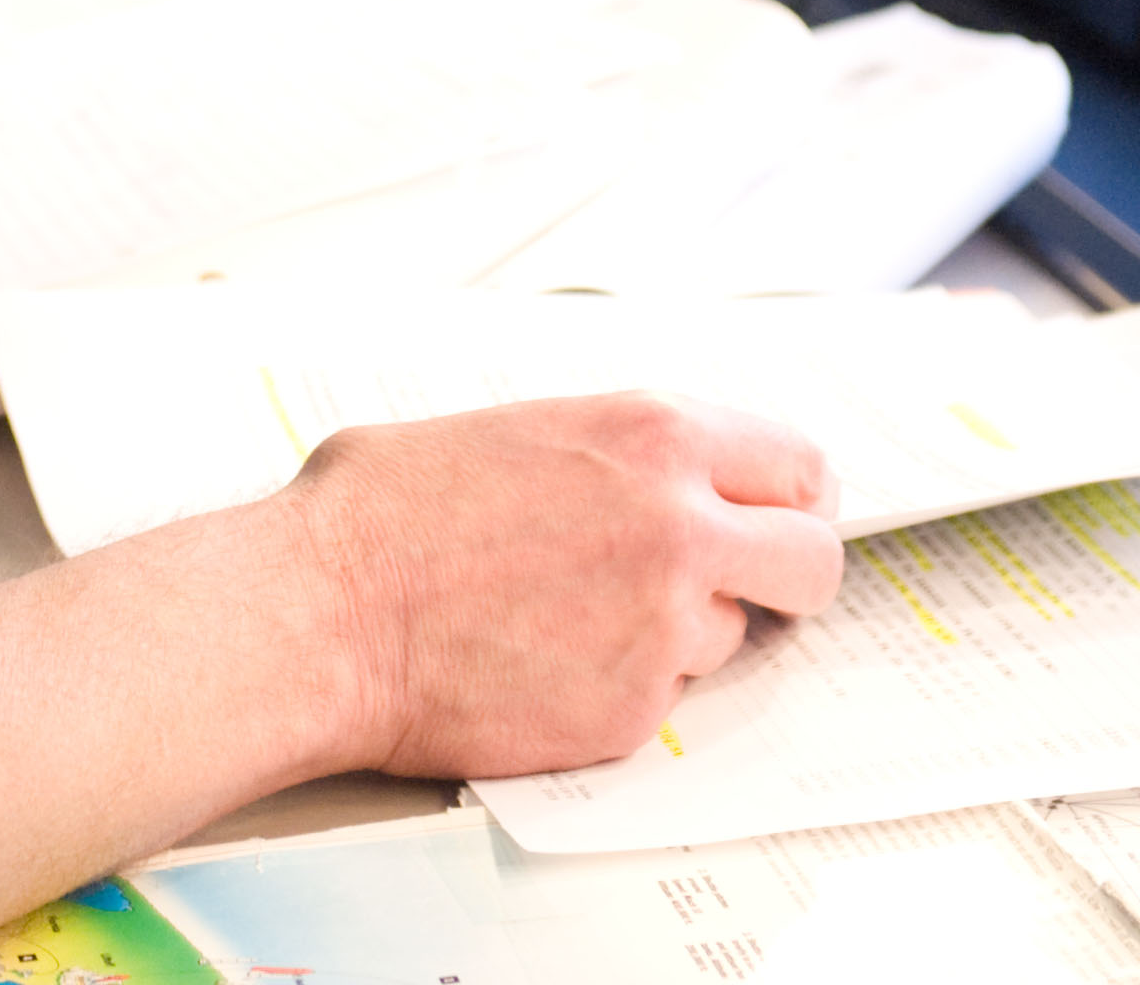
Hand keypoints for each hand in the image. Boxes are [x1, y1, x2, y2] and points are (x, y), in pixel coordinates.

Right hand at [284, 393, 845, 781]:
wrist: (327, 614)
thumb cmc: (386, 511)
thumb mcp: (519, 428)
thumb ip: (613, 452)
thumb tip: (644, 472)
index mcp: (654, 435)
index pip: (799, 466)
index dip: (792, 500)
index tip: (777, 520)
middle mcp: (681, 527)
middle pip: (812, 562)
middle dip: (785, 579)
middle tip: (741, 589)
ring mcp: (664, 628)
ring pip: (732, 636)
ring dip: (682, 634)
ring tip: (580, 620)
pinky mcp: (632, 711)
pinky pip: (664, 699)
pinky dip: (621, 687)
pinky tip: (546, 665)